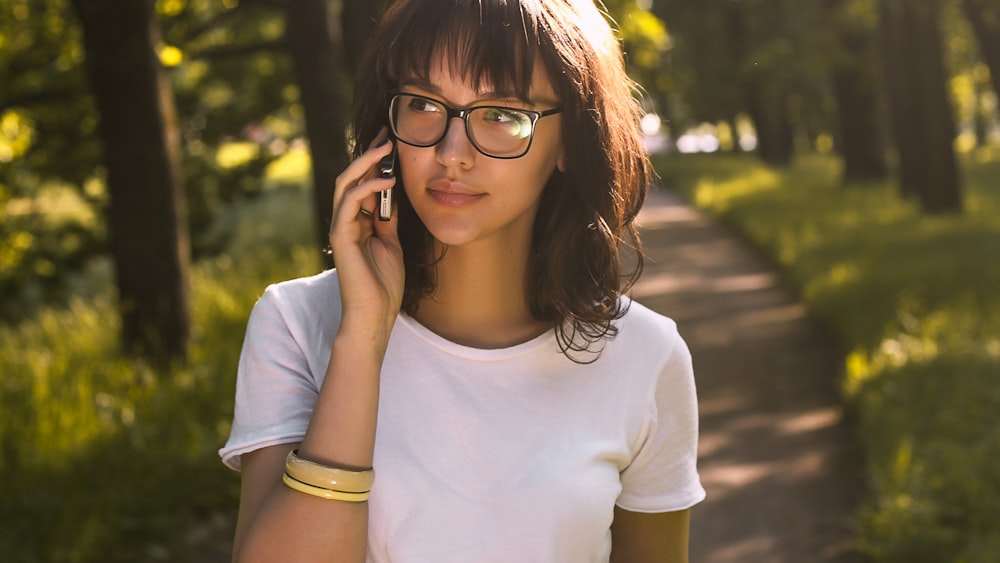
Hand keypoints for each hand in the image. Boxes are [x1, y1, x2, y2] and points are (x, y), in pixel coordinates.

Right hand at [328, 132, 403, 335]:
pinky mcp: (340, 236)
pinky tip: (387, 181)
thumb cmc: (384, 284)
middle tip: (387, 134)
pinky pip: (350, 202)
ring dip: (367, 163)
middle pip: (351, 177)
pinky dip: (368, 188)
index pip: (362, 183)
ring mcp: (340, 227)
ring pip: (346, 183)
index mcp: (357, 222)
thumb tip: (392, 195)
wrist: (375, 313)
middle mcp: (345, 221)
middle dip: (369, 154)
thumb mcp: (392, 243)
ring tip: (387, 147)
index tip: (392, 141)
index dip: (375, 162)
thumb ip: (388, 219)